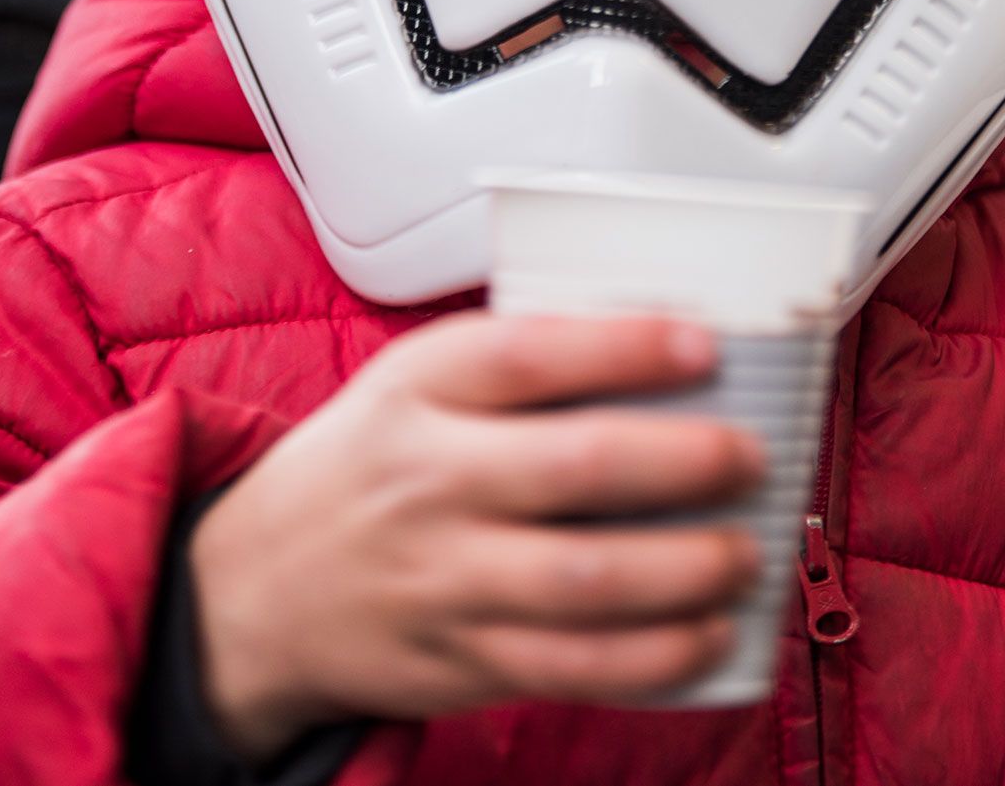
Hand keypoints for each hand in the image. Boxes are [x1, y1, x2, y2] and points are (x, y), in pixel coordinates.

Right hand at [192, 312, 765, 757]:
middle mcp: (429, 482)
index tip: (705, 343)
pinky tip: (707, 633)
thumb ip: (521, 361)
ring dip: (690, 569)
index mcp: (420, 390)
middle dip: (688, 461)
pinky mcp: (459, 660)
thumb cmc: (368, 466)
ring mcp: (442, 580)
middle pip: (578, 467)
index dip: (628, 345)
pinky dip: (656, 657)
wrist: (255, 590)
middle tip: (749, 456)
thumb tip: (670, 337)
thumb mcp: (415, 383)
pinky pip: (573, 668)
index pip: (531, 353)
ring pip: (587, 581)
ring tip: (746, 552)